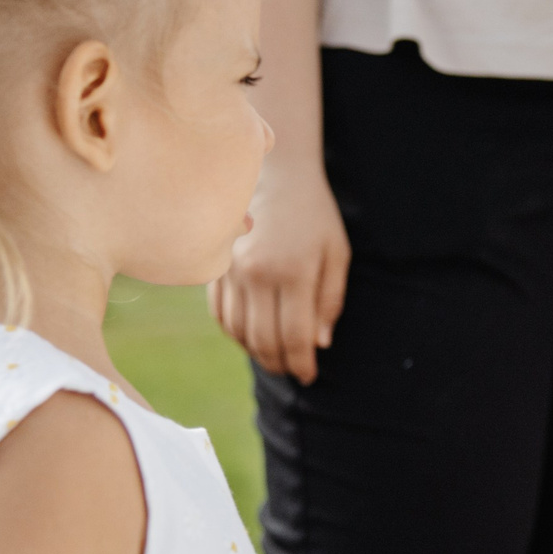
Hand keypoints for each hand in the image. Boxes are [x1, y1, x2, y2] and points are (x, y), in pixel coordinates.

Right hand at [210, 158, 349, 383]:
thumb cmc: (313, 218)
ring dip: (257, 353)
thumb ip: (330, 300)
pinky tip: (253, 337)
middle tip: (293, 371)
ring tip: (276, 358)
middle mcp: (256, 274)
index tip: (309, 376)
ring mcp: (230, 271)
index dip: (302, 363)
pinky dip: (237, 334)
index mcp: (293, 271)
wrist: (275, 177)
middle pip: (263, 340)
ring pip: (239, 333)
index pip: (295, 336)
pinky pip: (221, 316)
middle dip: (280, 364)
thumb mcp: (337, 254)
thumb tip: (319, 344)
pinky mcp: (215, 269)